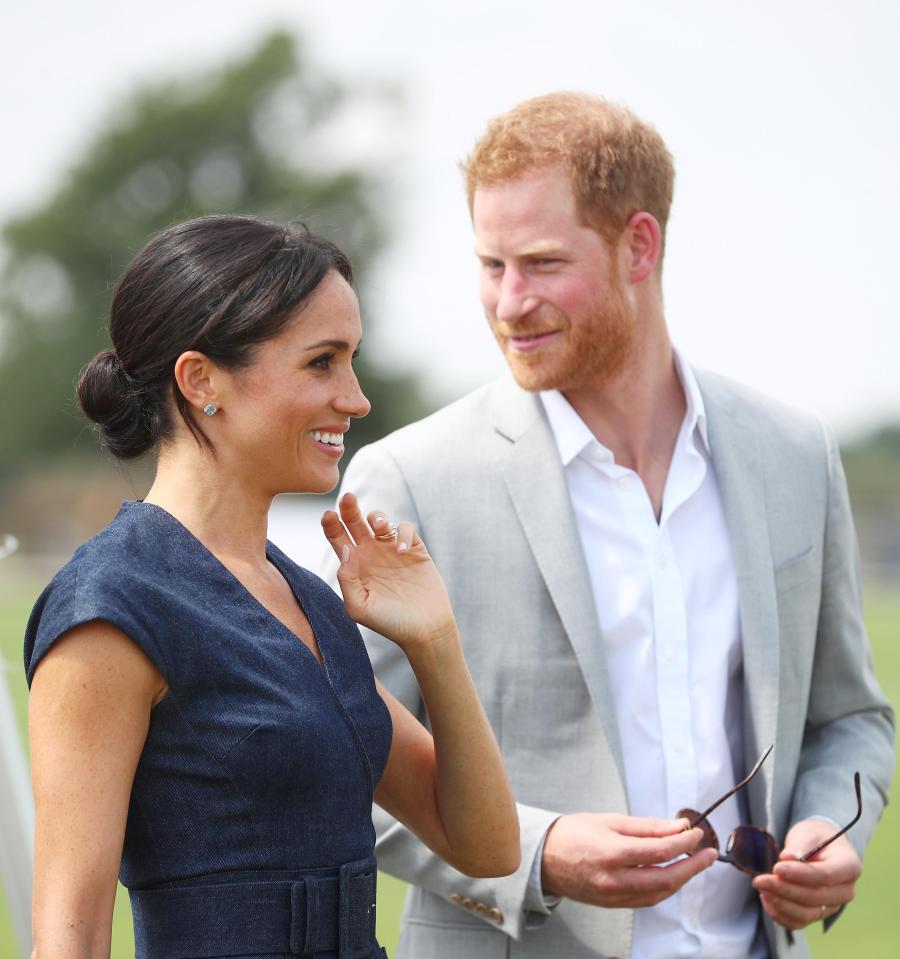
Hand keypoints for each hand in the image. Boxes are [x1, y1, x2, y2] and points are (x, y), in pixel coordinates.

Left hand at [322, 492, 454, 650]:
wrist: (424, 630)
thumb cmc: (389, 622)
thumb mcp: (359, 607)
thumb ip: (348, 580)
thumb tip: (346, 550)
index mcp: (354, 566)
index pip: (338, 538)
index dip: (331, 525)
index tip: (328, 515)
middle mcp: (371, 554)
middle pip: (355, 522)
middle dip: (349, 508)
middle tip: (347, 497)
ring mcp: (393, 550)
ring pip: (380, 521)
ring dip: (377, 517)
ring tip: (378, 526)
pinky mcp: (415, 549)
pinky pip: (406, 529)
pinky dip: (404, 534)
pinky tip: (404, 551)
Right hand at [540, 812, 716, 907]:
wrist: (544, 858)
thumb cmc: (574, 833)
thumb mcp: (610, 820)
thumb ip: (647, 827)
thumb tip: (679, 827)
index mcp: (613, 853)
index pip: (660, 851)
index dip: (683, 842)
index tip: (696, 833)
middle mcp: (615, 879)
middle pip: (666, 878)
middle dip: (692, 867)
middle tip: (708, 854)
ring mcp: (614, 896)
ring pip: (659, 894)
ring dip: (681, 879)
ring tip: (694, 863)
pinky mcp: (613, 905)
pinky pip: (646, 900)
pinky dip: (663, 888)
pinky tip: (672, 875)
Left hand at [752, 820, 860, 929]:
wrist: (820, 847)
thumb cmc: (815, 838)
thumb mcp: (809, 833)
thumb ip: (800, 845)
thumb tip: (788, 857)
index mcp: (849, 867)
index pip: (826, 876)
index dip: (800, 874)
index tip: (777, 868)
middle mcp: (845, 891)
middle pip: (815, 897)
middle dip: (785, 890)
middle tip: (760, 879)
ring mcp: (832, 906)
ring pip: (807, 914)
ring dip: (781, 904)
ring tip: (762, 888)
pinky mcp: (818, 914)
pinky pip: (799, 922)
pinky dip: (781, 915)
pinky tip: (766, 899)